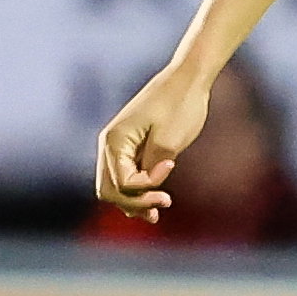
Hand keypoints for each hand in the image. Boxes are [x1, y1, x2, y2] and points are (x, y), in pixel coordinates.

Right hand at [94, 66, 211, 220]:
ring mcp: (118, 146)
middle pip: (110, 190)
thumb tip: (140, 186)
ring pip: (115, 186)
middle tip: (163, 206)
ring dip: (132, 202)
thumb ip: (152, 167)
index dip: (146, 186)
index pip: (122, 183)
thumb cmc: (180, 105)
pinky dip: (135, 191)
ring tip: (155, 215)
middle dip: (134, 203)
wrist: (187, 79)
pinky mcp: (131, 147)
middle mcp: (109, 145)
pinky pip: (125, 176)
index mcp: (114, 141)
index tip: (170, 167)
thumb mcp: (168, 141)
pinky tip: (152, 203)